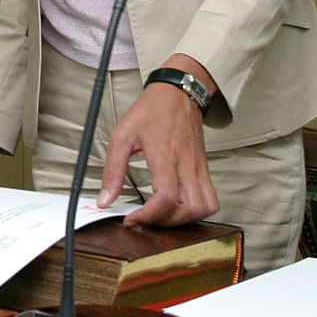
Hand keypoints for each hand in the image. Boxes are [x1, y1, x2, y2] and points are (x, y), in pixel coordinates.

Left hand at [100, 80, 217, 225]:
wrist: (178, 93)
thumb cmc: (151, 111)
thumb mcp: (122, 135)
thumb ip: (112, 169)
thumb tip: (105, 199)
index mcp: (164, 155)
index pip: (164, 197)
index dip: (148, 215)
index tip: (132, 218)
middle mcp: (186, 164)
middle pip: (187, 209)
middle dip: (165, 222)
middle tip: (146, 218)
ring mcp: (199, 168)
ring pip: (204, 208)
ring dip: (184, 219)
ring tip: (163, 215)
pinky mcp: (205, 169)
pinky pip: (211, 199)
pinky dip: (197, 211)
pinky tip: (178, 207)